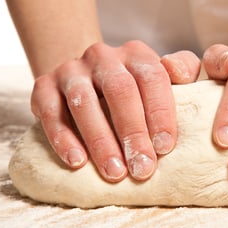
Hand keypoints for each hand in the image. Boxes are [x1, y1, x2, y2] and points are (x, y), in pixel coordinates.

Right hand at [31, 41, 199, 181]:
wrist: (85, 78)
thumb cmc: (134, 89)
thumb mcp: (162, 78)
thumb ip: (184, 72)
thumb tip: (183, 76)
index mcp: (136, 54)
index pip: (152, 78)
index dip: (160, 112)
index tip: (165, 148)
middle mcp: (103, 56)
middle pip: (119, 91)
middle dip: (132, 133)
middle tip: (143, 169)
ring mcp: (71, 70)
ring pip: (84, 102)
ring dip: (100, 140)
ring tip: (114, 173)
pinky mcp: (43, 85)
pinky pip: (50, 112)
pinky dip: (63, 138)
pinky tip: (77, 162)